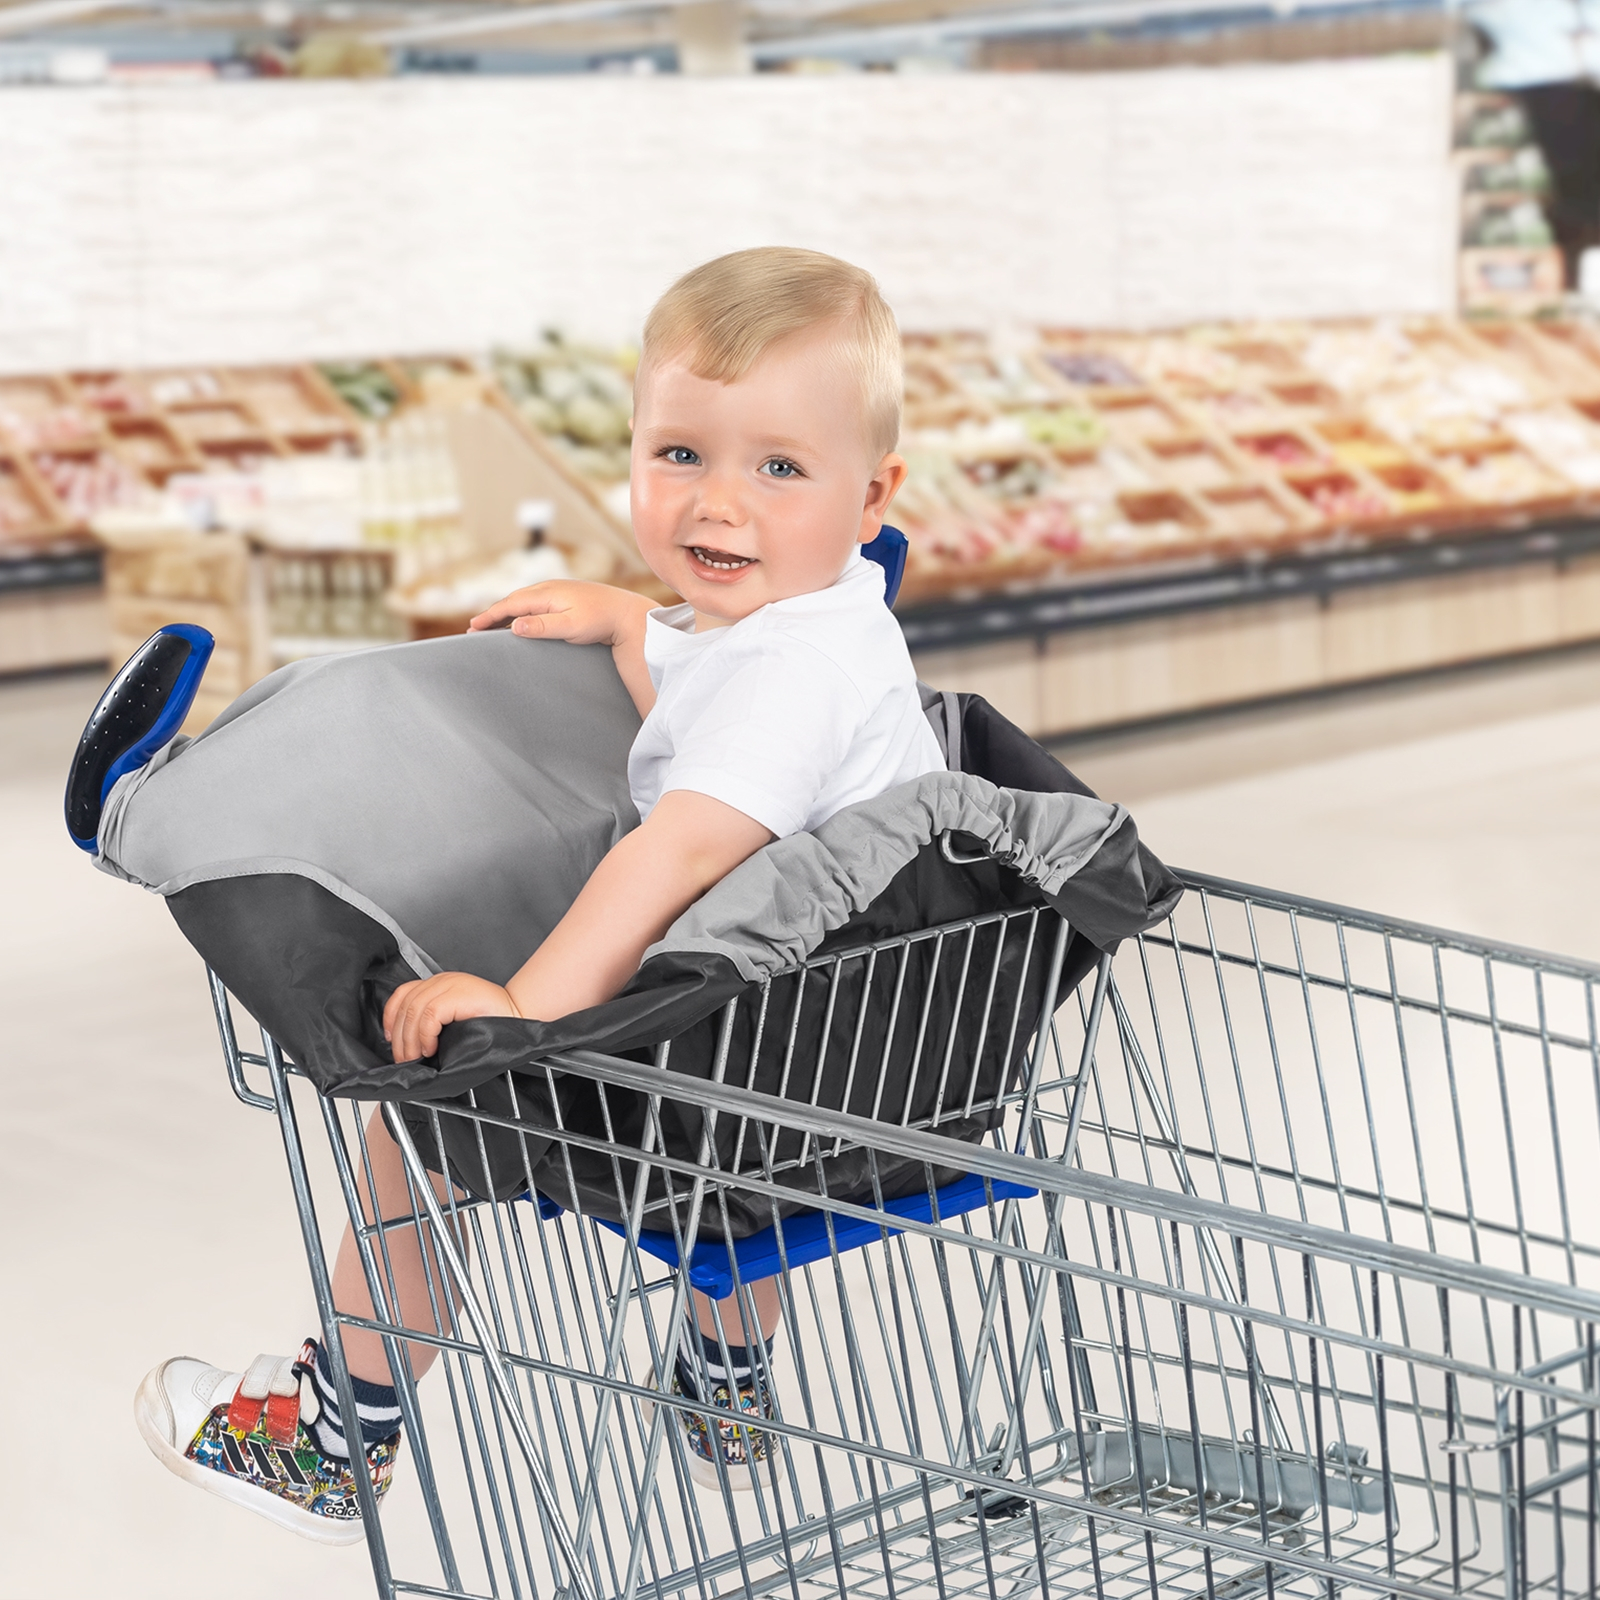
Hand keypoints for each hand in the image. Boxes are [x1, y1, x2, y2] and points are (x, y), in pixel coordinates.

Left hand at [383, 972, 520, 1063]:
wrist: (521, 1014)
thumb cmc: (493, 1021)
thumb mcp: (456, 1017)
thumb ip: (434, 1021)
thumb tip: (408, 1044)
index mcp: (440, 983)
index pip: (403, 993)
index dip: (391, 1018)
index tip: (392, 1040)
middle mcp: (442, 980)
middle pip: (405, 1005)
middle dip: (400, 1037)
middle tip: (405, 1059)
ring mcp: (450, 985)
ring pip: (413, 1011)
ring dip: (410, 1040)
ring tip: (417, 1058)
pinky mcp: (457, 995)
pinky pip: (429, 1015)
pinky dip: (425, 1035)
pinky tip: (431, 1048)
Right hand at [468, 580, 652, 645]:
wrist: (628, 613)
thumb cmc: (602, 620)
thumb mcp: (572, 627)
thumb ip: (543, 626)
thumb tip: (514, 625)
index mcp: (547, 593)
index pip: (510, 604)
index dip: (490, 616)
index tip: (473, 627)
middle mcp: (550, 588)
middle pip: (513, 600)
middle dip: (493, 613)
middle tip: (475, 628)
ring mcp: (558, 591)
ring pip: (524, 600)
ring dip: (507, 611)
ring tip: (492, 625)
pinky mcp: (566, 598)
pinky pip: (536, 603)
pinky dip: (522, 611)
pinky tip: (521, 620)